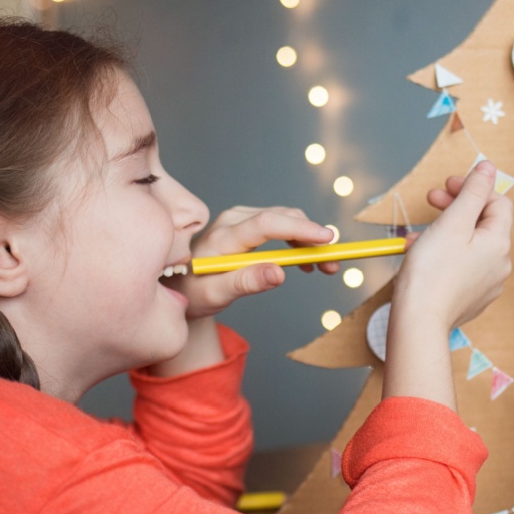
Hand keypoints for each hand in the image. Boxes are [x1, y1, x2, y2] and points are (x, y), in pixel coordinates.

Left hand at [169, 206, 339, 318]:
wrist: (181, 286)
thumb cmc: (196, 292)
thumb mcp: (217, 295)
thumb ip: (246, 283)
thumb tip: (279, 274)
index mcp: (224, 237)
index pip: (268, 224)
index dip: (301, 229)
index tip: (327, 239)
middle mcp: (233, 219)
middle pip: (282, 218)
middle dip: (313, 238)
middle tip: (332, 263)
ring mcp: (241, 218)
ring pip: (286, 218)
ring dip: (309, 239)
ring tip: (324, 265)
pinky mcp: (248, 222)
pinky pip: (280, 224)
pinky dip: (299, 239)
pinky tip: (305, 261)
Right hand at [393, 161, 512, 332]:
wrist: (418, 322)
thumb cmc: (431, 273)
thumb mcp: (452, 222)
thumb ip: (472, 192)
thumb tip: (488, 168)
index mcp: (499, 243)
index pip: (497, 202)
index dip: (473, 188)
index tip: (447, 185)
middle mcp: (500, 264)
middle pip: (483, 223)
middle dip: (456, 208)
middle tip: (431, 200)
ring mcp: (487, 284)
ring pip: (469, 245)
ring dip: (445, 231)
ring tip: (417, 234)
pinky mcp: (471, 298)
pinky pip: (462, 267)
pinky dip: (445, 254)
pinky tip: (421, 255)